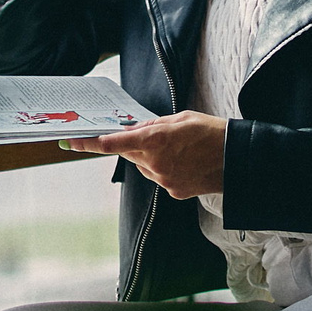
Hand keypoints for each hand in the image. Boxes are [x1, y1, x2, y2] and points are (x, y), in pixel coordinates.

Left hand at [65, 110, 225, 198]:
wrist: (238, 160)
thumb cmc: (212, 133)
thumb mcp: (182, 118)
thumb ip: (154, 124)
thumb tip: (135, 129)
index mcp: (156, 140)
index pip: (114, 143)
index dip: (91, 143)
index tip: (72, 142)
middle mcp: (155, 162)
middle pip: (130, 153)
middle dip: (135, 145)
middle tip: (158, 137)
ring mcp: (163, 180)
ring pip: (144, 166)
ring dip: (153, 158)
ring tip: (181, 150)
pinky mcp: (172, 191)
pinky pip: (160, 178)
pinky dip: (166, 170)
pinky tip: (186, 164)